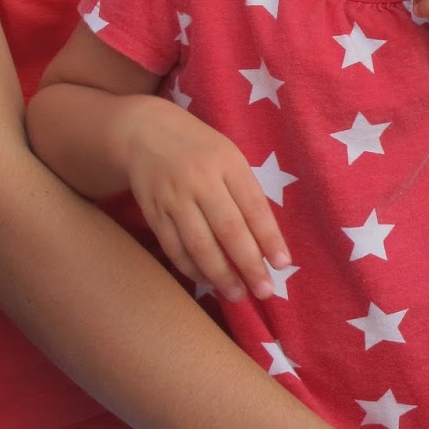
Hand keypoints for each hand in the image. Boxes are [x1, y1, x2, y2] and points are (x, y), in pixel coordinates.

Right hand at [119, 97, 288, 301]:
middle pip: (228, 229)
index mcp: (227, 162)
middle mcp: (200, 180)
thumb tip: (266, 241)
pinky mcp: (153, 212)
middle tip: (264, 290)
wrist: (145, 134)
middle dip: (248, 264)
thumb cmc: (200, 149)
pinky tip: (207, 281)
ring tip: (237, 294)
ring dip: (220, 275)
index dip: (269, 238)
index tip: (283, 264)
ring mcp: (174, 197)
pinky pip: (174, 247)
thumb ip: (245, 192)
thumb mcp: (229, 157)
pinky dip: (191, 269)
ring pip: (199, 244)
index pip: (254, 206)